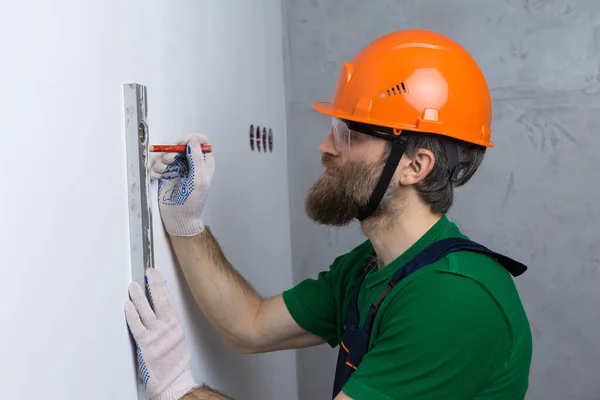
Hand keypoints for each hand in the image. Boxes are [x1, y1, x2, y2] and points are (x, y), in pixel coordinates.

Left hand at [125, 268, 197, 399]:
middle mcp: (168, 328)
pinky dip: (132, 315)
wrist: (174, 382)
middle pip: (160, 301)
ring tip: (133, 286)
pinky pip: (137, 326)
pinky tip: (128, 306)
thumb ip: (169, 327)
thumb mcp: (178, 341)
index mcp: (176, 326)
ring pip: (147, 311)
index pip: (169, 300)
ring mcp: (157, 336)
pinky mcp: (146, 345)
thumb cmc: (176, 365)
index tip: (156, 275)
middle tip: (148, 273)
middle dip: (154, 284)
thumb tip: (160, 316)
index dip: (162, 286)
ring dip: (139, 297)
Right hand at [151, 134, 214, 235]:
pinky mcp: (167, 175)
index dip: (191, 139)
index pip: (200, 142)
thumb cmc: (193, 201)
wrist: (179, 217)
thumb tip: (193, 139)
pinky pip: (159, 165)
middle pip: (181, 146)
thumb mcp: (198, 179)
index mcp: (204, 163)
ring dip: (163, 161)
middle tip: (170, 160)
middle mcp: (191, 164)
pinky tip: (158, 178)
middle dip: (173, 151)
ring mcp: (179, 169)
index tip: (183, 143)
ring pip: (168, 155)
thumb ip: (196, 158)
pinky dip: (156, 169)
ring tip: (163, 172)